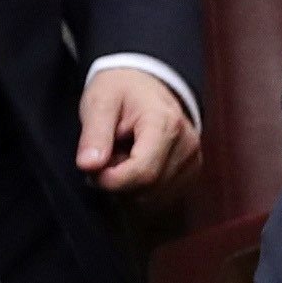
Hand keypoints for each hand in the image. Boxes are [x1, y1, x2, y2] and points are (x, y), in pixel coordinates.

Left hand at [75, 66, 199, 195]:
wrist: (146, 82)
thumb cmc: (121, 89)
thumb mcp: (100, 101)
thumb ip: (94, 134)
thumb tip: (89, 166)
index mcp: (166, 123)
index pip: (142, 173)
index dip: (111, 180)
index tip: (92, 169)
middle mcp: (186, 145)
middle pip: (147, 190)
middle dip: (117, 183)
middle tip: (103, 158)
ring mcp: (192, 161)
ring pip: (152, 199)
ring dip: (127, 188)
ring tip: (119, 158)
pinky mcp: (191, 173)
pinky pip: (160, 198)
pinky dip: (140, 191)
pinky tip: (132, 167)